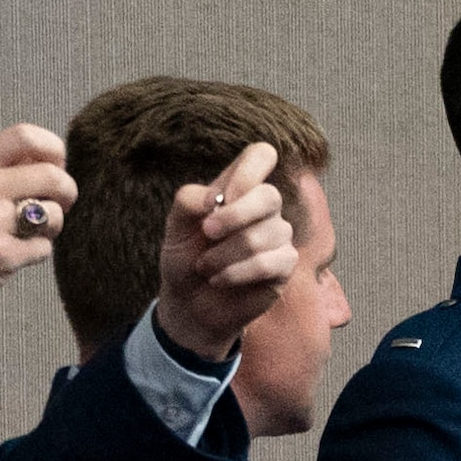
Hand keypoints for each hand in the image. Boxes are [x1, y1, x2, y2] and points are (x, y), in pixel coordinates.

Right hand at [0, 123, 76, 365]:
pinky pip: (44, 248)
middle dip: (68, 191)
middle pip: (53, 176)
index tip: (57, 167)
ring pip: (55, 215)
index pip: (25, 136)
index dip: (54, 150)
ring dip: (51, 227)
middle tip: (61, 203)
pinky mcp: (1, 256)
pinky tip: (11, 254)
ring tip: (26, 232)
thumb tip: (49, 159)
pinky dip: (35, 252)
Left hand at [154, 142, 297, 360]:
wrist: (190, 305)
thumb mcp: (175, 226)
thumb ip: (189, 200)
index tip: (223, 196)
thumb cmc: (185, 260)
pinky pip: (269, 263)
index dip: (249, 170)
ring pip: (265, 235)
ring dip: (225, 253)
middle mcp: (264, 210)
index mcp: (239, 189)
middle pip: (270, 195)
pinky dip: (237, 272)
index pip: (262, 156)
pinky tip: (220, 279)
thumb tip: (218, 199)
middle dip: (234, 216)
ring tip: (205, 267)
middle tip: (206, 232)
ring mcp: (279, 238)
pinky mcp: (285, 266)